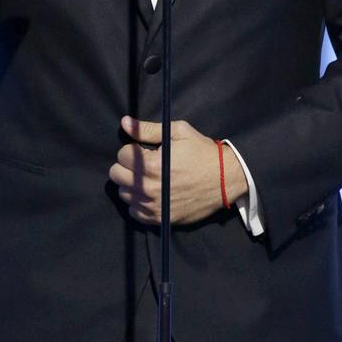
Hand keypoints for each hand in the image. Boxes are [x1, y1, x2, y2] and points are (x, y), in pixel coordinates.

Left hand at [109, 116, 247, 224]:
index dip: (133, 149)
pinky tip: (150, 193)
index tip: (145, 150)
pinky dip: (138, 202)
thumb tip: (124, 122)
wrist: (225, 179)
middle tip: (143, 164)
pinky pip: (135, 212)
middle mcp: (149, 188)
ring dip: (131, 184)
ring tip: (148, 178)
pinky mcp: (160, 218)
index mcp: (151, 165)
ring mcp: (154, 205)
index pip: (122, 155)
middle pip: (117, 175)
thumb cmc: (202, 152)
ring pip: (124, 194)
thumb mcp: (178, 132)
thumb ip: (147, 129)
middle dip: (127, 166)